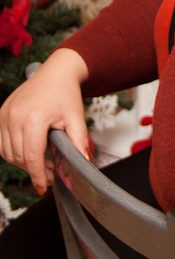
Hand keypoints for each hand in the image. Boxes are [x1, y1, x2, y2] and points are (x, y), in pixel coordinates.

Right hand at [0, 48, 88, 195]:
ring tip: (41, 161)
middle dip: (34, 170)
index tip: (43, 186)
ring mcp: (5, 114)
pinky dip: (13, 151)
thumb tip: (84, 162)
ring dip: (22, 162)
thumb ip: (79, 141)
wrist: (57, 71)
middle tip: (49, 172)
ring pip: (8, 152)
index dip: (37, 176)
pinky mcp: (1, 114)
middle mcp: (15, 116)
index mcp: (34, 117)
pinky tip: (28, 150)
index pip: (31, 157)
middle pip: (19, 157)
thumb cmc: (66, 92)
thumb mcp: (76, 117)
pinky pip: (1, 142)